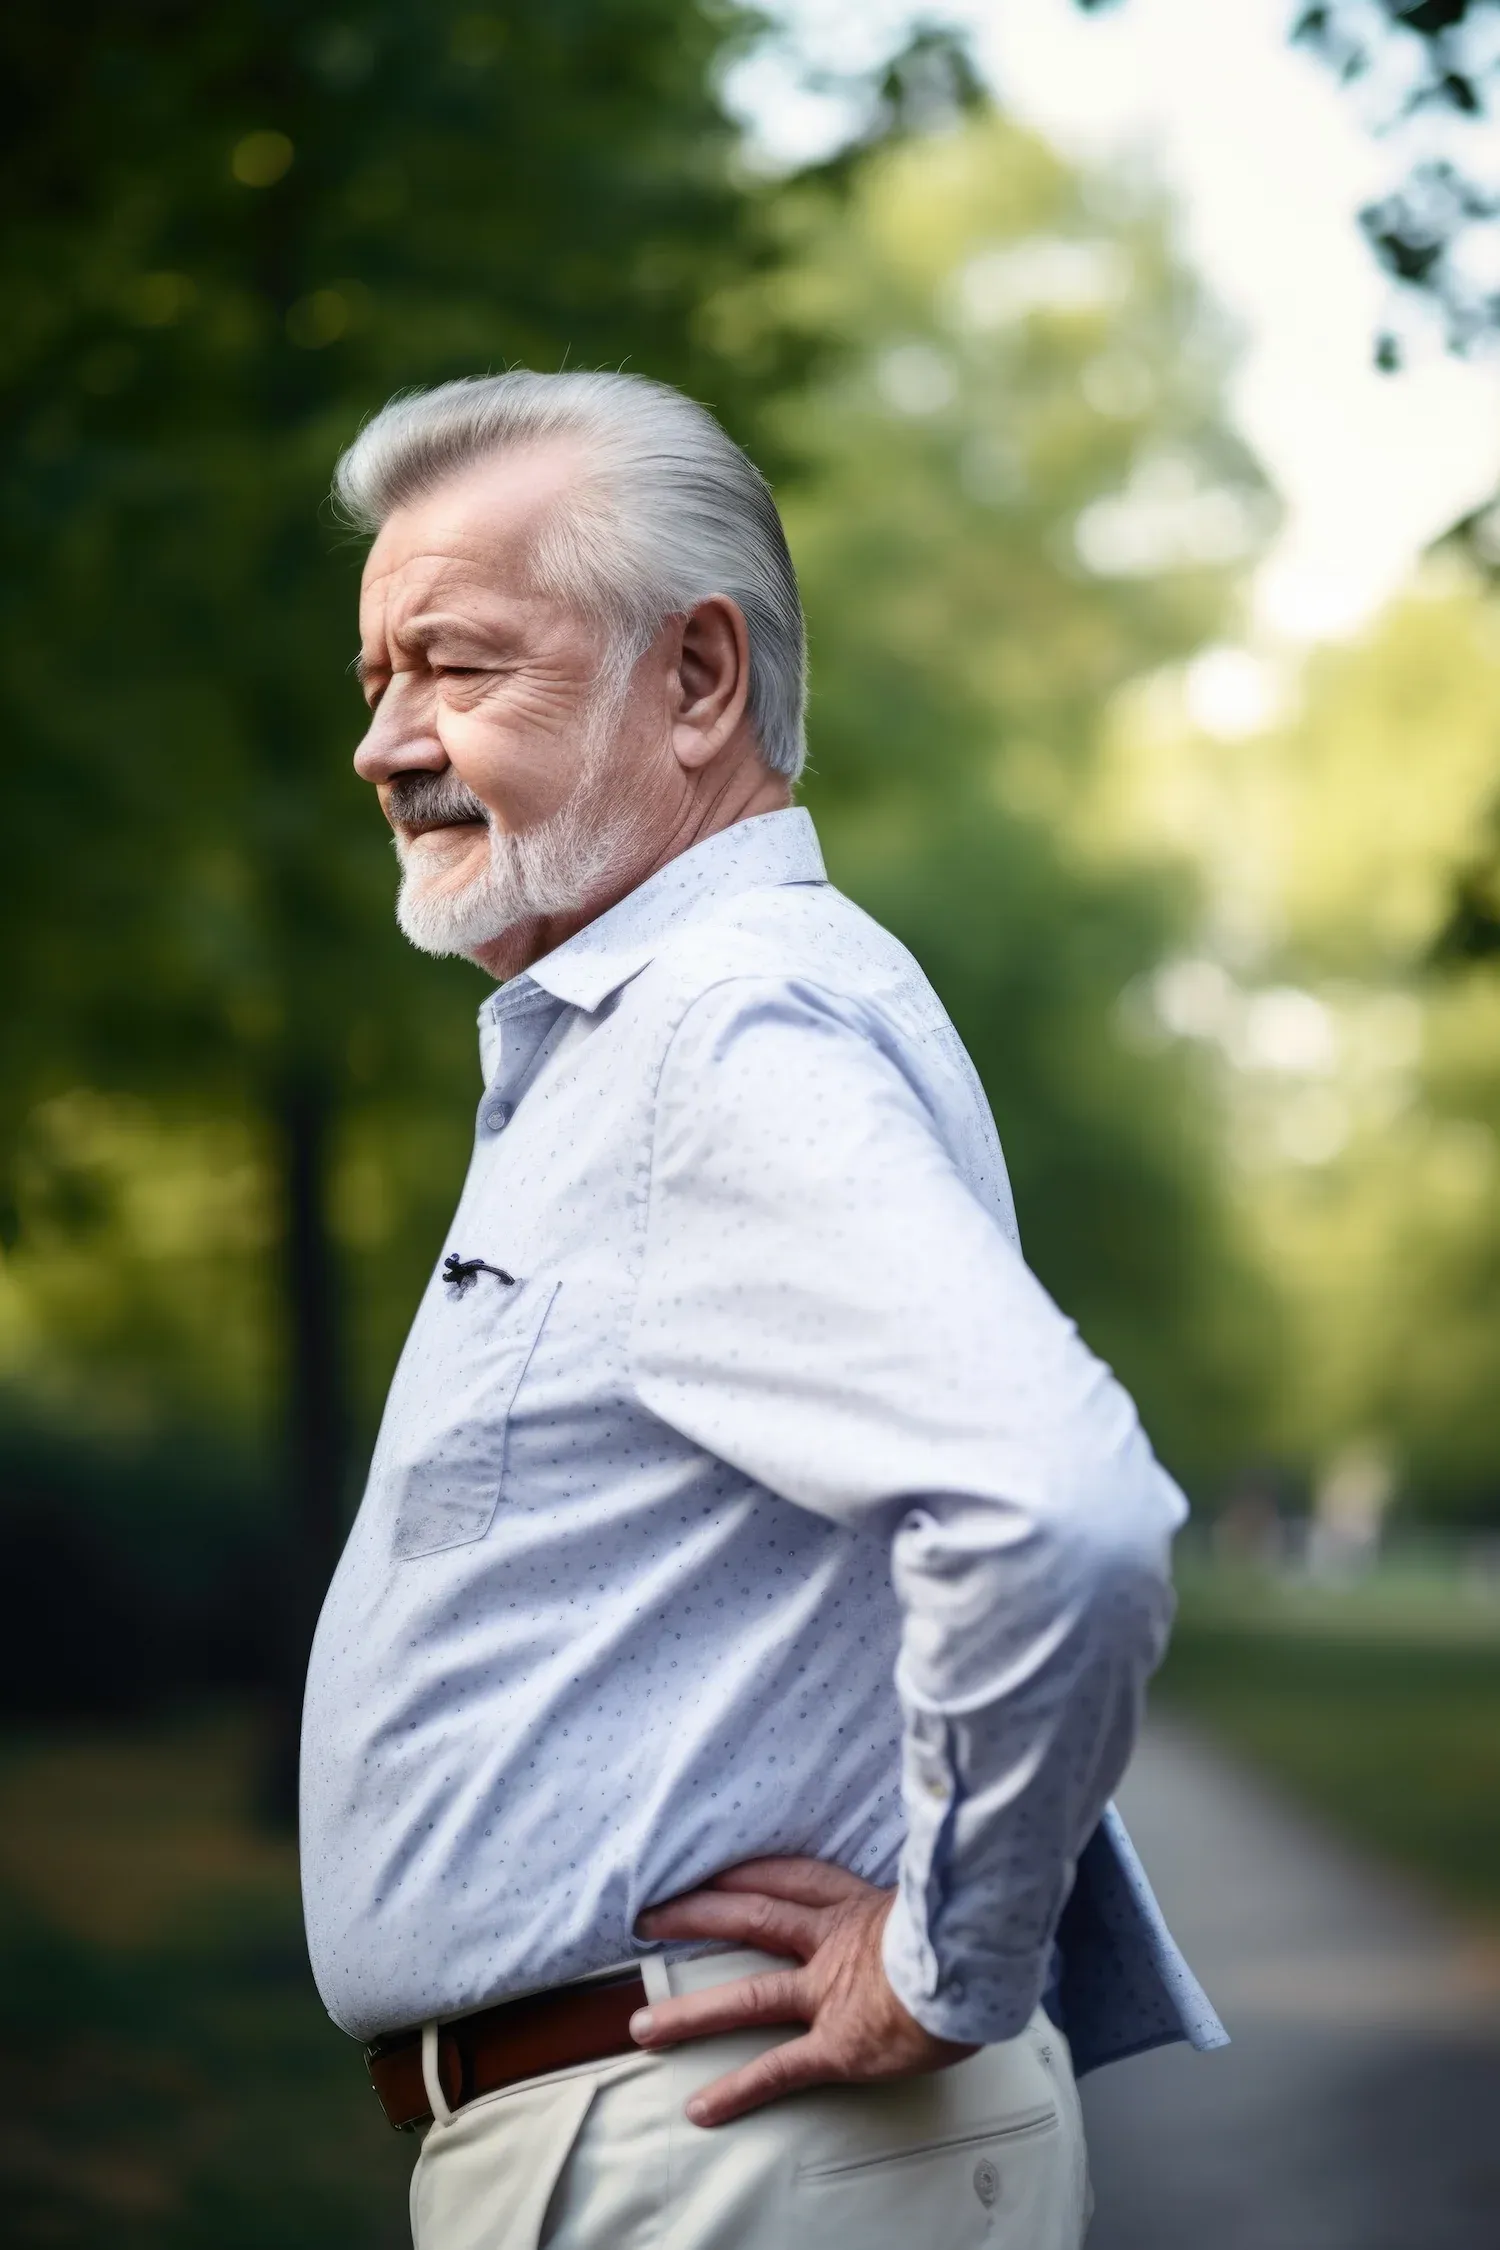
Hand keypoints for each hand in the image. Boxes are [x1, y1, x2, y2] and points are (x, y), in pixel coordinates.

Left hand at [631, 1856, 976, 2125]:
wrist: (983, 1965)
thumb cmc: (973, 1932)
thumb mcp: (942, 1894)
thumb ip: (922, 1889)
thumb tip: (940, 1877)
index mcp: (858, 1905)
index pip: (790, 1877)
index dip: (747, 1871)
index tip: (713, 1867)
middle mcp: (833, 1943)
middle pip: (751, 1918)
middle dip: (695, 1916)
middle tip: (649, 1916)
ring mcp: (831, 1993)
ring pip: (749, 1997)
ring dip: (691, 2013)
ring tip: (643, 2029)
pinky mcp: (839, 2044)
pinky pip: (780, 2069)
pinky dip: (738, 2091)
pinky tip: (704, 2109)